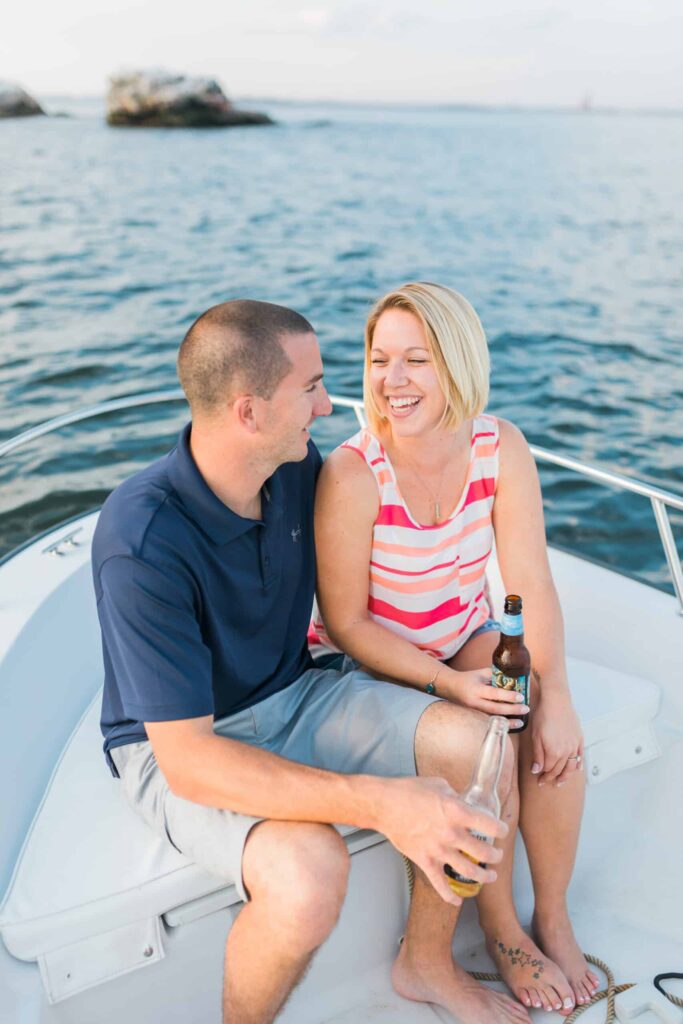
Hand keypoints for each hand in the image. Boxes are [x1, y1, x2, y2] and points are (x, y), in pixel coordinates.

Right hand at [377, 776, 507, 904]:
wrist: (384, 805)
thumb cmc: (409, 791)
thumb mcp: (439, 784)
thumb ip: (456, 796)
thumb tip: (464, 802)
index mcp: (457, 811)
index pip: (490, 826)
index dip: (501, 830)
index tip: (502, 831)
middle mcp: (451, 833)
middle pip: (484, 852)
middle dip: (495, 856)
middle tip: (496, 855)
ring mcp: (439, 850)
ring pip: (469, 871)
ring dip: (483, 876)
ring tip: (489, 876)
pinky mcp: (425, 861)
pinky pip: (440, 885)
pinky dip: (450, 896)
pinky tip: (458, 899)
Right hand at [443, 667, 527, 726]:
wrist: (451, 687)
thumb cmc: (468, 678)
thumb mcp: (481, 673)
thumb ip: (496, 676)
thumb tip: (513, 678)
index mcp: (476, 690)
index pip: (494, 694)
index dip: (508, 696)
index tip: (521, 697)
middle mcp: (474, 703)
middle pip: (495, 709)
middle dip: (512, 710)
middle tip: (525, 709)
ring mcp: (474, 713)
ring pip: (492, 719)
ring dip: (507, 722)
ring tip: (520, 722)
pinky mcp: (474, 718)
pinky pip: (489, 723)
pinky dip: (500, 725)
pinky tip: (510, 725)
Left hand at [530, 688, 583, 785]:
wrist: (557, 701)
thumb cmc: (543, 716)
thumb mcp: (535, 736)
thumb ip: (538, 755)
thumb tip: (537, 770)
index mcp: (554, 752)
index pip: (549, 770)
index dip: (544, 776)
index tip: (539, 780)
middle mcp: (566, 751)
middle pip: (560, 770)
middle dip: (553, 778)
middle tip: (547, 782)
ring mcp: (574, 745)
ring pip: (572, 766)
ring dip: (567, 775)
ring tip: (562, 782)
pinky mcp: (579, 738)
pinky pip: (580, 755)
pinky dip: (578, 764)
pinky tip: (577, 768)